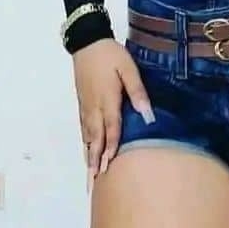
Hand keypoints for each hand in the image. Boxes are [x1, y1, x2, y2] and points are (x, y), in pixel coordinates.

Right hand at [72, 38, 155, 192]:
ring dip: (89, 156)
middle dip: (95, 162)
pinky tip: (87, 152)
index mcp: (108, 99)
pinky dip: (85, 144)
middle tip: (94, 184)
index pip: (111, 129)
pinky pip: (83, 129)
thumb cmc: (110, 55)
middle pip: (95, 139)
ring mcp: (86, 106)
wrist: (87, 43)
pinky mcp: (82, 103)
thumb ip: (137, 90)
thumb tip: (146, 113)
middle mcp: (94, 107)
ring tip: (90, 176)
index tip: (111, 168)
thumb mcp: (128, 68)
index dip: (111, 148)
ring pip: (87, 136)